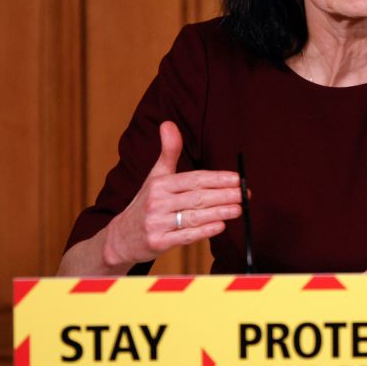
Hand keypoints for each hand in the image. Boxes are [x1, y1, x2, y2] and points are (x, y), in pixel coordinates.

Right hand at [101, 121, 241, 269]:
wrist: (121, 237)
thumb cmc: (146, 202)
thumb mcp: (155, 176)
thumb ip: (168, 151)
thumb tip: (169, 123)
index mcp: (159, 184)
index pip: (194, 179)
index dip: (218, 178)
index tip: (238, 179)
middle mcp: (157, 202)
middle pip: (198, 198)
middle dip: (225, 195)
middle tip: (246, 194)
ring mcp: (156, 223)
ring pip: (194, 217)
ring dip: (220, 213)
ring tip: (239, 209)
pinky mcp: (158, 242)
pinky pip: (186, 236)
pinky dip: (205, 231)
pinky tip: (221, 226)